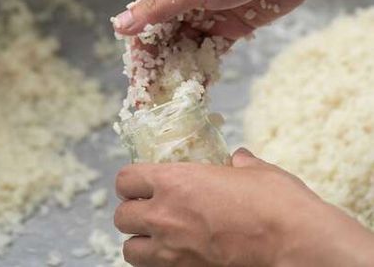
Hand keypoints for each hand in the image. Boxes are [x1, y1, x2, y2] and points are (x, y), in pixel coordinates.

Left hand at [115, 149, 373, 266]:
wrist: (294, 245)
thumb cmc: (276, 203)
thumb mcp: (256, 171)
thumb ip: (239, 163)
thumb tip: (238, 159)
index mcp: (175, 181)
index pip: (126, 179)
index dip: (131, 181)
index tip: (140, 182)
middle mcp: (166, 216)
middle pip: (121, 217)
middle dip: (131, 212)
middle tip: (148, 209)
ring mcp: (174, 252)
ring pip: (130, 252)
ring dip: (140, 243)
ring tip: (157, 237)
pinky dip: (159, 264)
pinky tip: (177, 255)